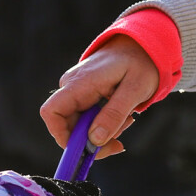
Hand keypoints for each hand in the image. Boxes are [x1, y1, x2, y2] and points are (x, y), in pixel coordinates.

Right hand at [39, 35, 155, 155]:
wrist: (143, 45)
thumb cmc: (140, 63)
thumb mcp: (135, 89)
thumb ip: (114, 114)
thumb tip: (94, 140)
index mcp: (80, 83)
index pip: (52, 112)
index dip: (61, 135)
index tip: (85, 150)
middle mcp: (72, 87)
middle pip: (66, 126)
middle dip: (91, 140)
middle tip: (118, 143)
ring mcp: (76, 91)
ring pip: (79, 126)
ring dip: (103, 132)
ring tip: (127, 119)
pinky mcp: (83, 96)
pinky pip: (87, 119)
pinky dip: (104, 125)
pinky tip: (122, 116)